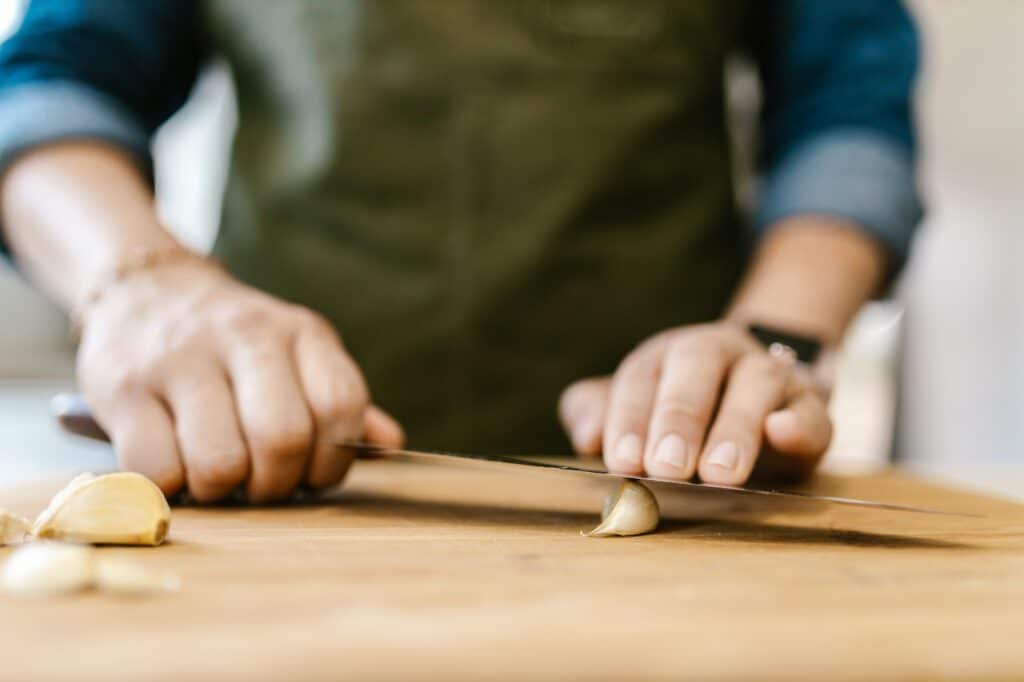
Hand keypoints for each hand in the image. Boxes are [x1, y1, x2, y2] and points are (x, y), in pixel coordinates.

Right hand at [76, 259, 402, 501]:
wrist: (147, 288)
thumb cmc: (238, 346)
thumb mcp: (299, 356)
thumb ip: (340, 402)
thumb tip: (391, 444)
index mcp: (301, 332)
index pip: (341, 405)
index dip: (333, 460)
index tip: (311, 473)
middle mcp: (245, 336)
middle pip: (283, 439)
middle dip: (276, 484)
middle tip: (261, 483)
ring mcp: (180, 359)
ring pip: (219, 462)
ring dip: (222, 490)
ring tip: (217, 475)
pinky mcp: (122, 387)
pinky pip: (157, 470)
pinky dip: (171, 488)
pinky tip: (175, 467)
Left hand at [558, 322, 830, 484]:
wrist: (762, 398)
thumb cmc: (681, 412)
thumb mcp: (635, 410)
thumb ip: (598, 414)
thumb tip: (586, 437)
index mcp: (668, 354)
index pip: (642, 377)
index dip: (629, 419)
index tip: (622, 463)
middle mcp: (719, 352)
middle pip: (696, 367)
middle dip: (678, 417)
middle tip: (666, 468)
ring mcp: (769, 374)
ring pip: (756, 384)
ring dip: (736, 428)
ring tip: (720, 474)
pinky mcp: (810, 407)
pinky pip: (811, 410)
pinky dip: (799, 423)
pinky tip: (782, 434)